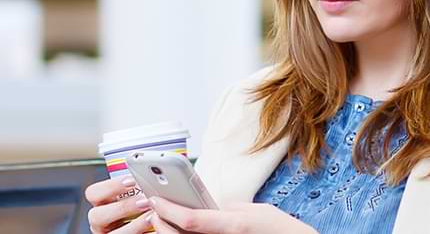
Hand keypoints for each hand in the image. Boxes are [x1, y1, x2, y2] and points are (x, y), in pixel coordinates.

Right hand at [86, 176, 153, 233]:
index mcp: (100, 204)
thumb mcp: (132, 193)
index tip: (131, 181)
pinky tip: (155, 227)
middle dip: (123, 207)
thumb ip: (134, 186)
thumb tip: (148, 174)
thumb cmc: (140, 204)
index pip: (93, 193)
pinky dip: (144, 233)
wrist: (146, 224)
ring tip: (152, 215)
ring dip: (135, 224)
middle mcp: (100, 221)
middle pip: (97, 215)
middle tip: (144, 200)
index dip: (111, 186)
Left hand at [148, 197, 314, 233]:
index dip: (168, 210)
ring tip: (161, 221)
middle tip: (153, 210)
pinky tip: (178, 230)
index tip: (155, 199)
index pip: (192, 220)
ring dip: (169, 233)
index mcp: (233, 225)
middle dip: (161, 224)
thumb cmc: (276, 228)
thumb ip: (225, 208)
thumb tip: (205, 206)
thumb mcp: (253, 210)